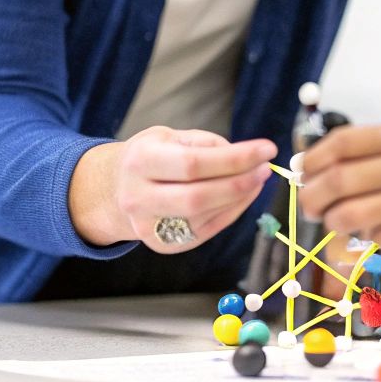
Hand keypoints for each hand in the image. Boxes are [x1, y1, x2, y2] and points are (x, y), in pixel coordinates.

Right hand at [69, 127, 276, 252]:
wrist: (114, 191)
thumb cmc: (149, 158)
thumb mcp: (168, 136)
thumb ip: (205, 143)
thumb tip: (245, 156)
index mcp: (140, 161)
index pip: (193, 163)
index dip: (235, 158)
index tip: (266, 149)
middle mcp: (139, 197)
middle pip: (198, 196)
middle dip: (240, 183)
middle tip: (266, 168)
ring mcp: (148, 226)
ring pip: (204, 217)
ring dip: (240, 198)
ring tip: (258, 179)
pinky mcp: (163, 245)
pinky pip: (206, 231)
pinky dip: (231, 213)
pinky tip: (243, 197)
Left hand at [298, 123, 380, 258]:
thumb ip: (378, 149)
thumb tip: (324, 165)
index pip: (345, 142)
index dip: (314, 157)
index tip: (303, 169)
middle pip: (339, 180)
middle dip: (311, 195)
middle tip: (308, 204)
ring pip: (350, 214)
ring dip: (331, 220)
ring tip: (332, 221)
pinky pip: (376, 237)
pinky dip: (366, 237)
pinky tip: (372, 231)